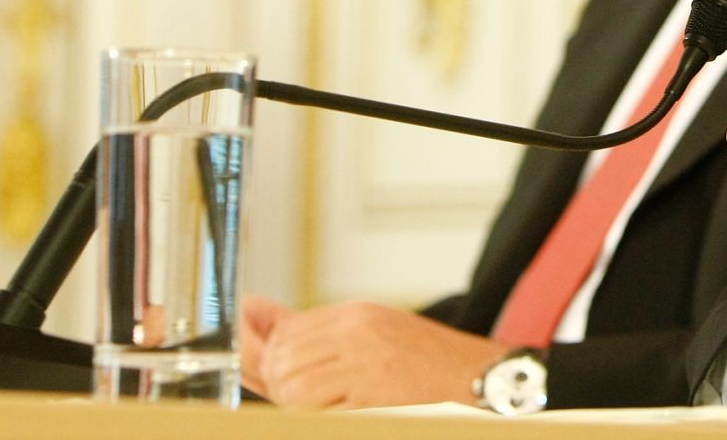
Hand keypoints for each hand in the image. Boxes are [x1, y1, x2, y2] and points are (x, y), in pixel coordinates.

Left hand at [241, 295, 504, 408]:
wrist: (473, 379)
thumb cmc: (423, 359)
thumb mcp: (369, 331)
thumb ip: (311, 327)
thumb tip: (254, 311)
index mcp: (356, 315)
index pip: (286, 332)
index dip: (263, 352)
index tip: (254, 359)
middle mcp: (358, 334)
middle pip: (284, 359)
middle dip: (274, 380)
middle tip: (291, 391)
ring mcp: (365, 365)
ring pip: (293, 388)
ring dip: (291, 402)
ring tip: (317, 403)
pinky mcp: (373, 397)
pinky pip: (318, 411)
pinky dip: (316, 415)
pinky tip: (335, 409)